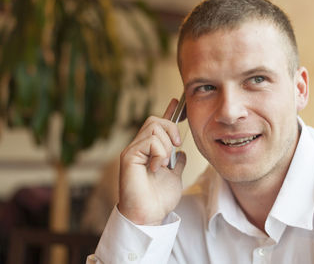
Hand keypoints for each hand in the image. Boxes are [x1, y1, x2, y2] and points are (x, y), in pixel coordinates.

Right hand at [117, 99, 186, 224]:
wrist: (150, 214)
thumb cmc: (159, 199)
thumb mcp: (175, 177)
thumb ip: (177, 163)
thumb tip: (181, 153)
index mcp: (150, 151)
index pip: (157, 126)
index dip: (168, 113)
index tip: (177, 102)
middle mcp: (139, 147)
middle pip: (155, 120)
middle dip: (171, 128)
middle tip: (176, 145)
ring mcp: (132, 150)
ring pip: (153, 128)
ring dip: (165, 146)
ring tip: (163, 164)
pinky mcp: (129, 155)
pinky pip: (150, 141)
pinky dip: (159, 153)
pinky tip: (156, 168)